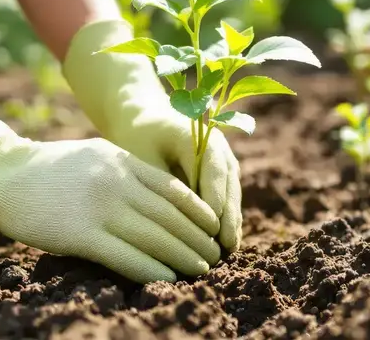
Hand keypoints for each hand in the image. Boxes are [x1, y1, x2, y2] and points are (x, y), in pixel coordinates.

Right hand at [0, 65, 219, 283]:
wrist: (1, 174)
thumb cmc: (46, 170)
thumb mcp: (92, 155)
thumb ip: (123, 171)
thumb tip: (156, 196)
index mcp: (120, 160)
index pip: (172, 189)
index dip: (197, 212)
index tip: (213, 228)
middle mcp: (115, 181)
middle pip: (170, 216)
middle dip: (196, 239)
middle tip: (214, 257)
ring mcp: (100, 207)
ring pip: (155, 237)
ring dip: (182, 257)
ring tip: (200, 271)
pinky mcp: (82, 234)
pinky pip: (126, 256)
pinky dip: (152, 270)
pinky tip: (166, 279)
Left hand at [102, 105, 242, 251]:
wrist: (143, 118)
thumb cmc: (137, 137)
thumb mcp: (144, 157)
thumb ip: (163, 185)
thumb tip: (176, 220)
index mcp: (197, 135)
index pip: (212, 169)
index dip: (214, 199)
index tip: (213, 228)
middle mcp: (217, 146)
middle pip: (228, 183)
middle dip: (228, 216)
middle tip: (225, 246)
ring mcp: (223, 158)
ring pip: (232, 192)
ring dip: (231, 220)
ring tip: (228, 250)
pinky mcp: (221, 172)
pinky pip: (227, 196)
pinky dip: (226, 218)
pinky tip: (224, 243)